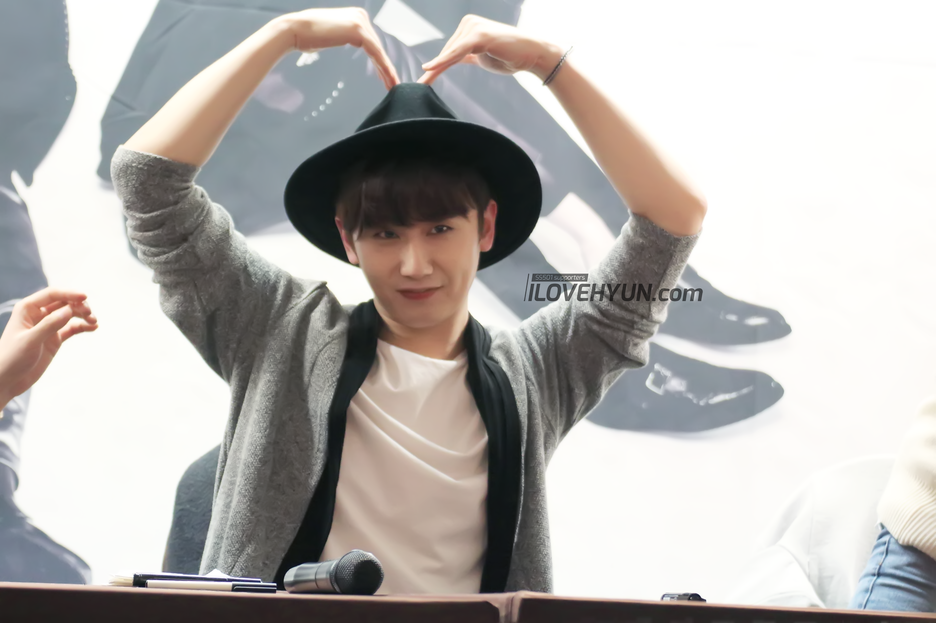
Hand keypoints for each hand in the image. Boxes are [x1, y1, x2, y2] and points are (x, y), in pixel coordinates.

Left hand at [0, 288, 97, 406]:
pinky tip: (93, 328)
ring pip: (70, 315)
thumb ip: (50, 325)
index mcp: (28, 309)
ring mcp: (48, 327)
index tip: (85, 297)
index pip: (52, 294)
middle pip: (64, 303)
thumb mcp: (30, 341)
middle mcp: (38, 315)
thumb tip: (69, 310)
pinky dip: (83, 327)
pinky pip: (72, 329)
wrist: (7, 380)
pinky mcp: (54, 339)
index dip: (69, 294)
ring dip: (83, 315)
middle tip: (90, 315)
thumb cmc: (12, 358)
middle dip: (78, 306)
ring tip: (94, 321)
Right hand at [282, 7, 399, 89]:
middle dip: (385, 67)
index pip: (372, 42)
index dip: (380, 61)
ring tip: (392, 85)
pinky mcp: (358, 31)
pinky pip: (376, 52)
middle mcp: (360, 16)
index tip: (386, 77)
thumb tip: (342, 39)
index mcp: (355, 16)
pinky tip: (388, 78)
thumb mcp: (330, 34)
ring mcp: (360, 21)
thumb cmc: (307, 35)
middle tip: (393, 84)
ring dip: (387, 70)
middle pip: (377, 47)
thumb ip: (341, 35)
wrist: (294, 30)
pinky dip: (383, 67)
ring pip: (379, 51)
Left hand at [417, 15, 562, 85]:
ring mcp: (474, 27)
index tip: (423, 80)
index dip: (438, 65)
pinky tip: (429, 69)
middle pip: (448, 51)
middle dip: (436, 69)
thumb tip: (453, 59)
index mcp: (469, 27)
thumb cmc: (511, 56)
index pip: (450, 49)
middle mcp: (469, 23)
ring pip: (451, 52)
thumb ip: (468, 55)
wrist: (532, 55)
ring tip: (423, 82)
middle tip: (421, 85)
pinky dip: (443, 60)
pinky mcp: (478, 35)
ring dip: (438, 68)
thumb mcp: (482, 56)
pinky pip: (457, 51)